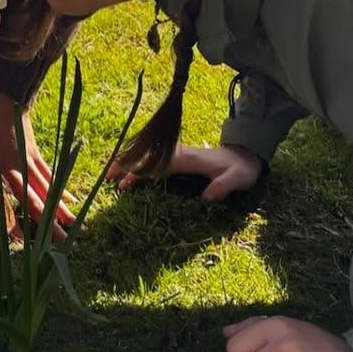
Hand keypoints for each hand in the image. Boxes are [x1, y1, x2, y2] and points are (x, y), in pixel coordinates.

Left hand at [0, 85, 77, 233]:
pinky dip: (60, 189)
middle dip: (51, 224)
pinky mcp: (36, 152)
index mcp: (2, 169)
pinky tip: (70, 201)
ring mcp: (31, 160)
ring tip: (74, 227)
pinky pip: (50, 175)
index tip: (24, 243)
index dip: (18, 224)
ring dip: (61, 209)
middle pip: (38, 201)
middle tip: (65, 243)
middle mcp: (20, 168)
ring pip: (49, 189)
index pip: (12, 204)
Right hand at [108, 143, 261, 202]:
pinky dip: (139, 166)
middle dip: (125, 165)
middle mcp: (178, 154)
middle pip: (145, 157)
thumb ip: (223, 187)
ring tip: (111, 177)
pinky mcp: (177, 160)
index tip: (123, 181)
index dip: (139, 170)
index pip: (157, 163)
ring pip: (146, 157)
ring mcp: (176, 155)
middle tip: (107, 178)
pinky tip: (130, 176)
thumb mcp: (237, 180)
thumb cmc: (240, 170)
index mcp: (187, 158)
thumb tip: (206, 198)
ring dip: (129, 164)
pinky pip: (153, 161)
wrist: (245, 157)